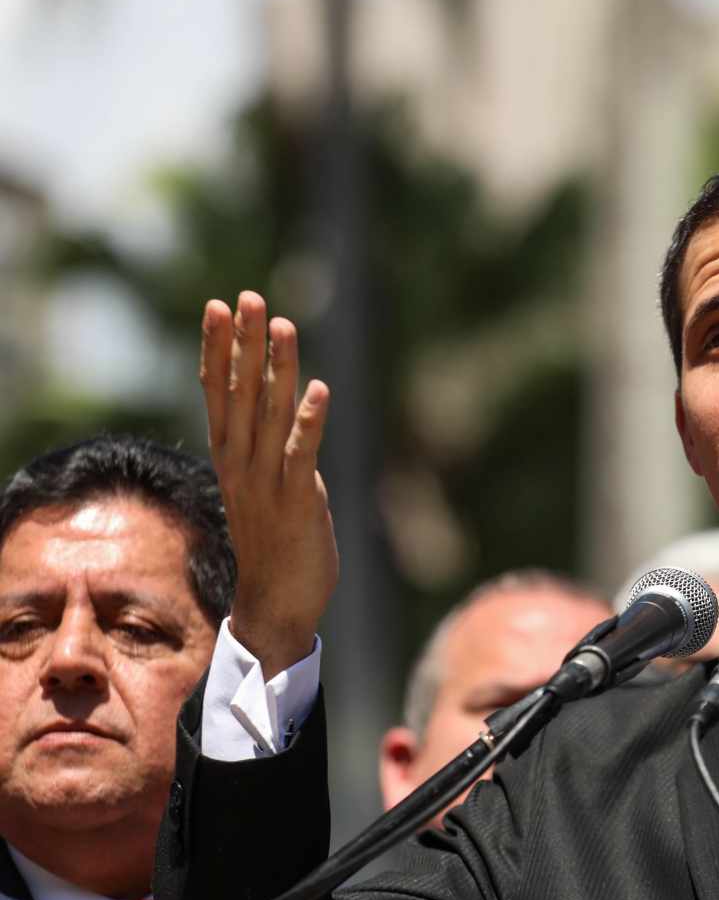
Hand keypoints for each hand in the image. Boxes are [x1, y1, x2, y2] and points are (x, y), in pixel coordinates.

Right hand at [200, 291, 338, 677]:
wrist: (275, 604)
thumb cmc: (276, 542)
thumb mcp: (266, 484)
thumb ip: (271, 446)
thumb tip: (285, 407)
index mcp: (230, 457)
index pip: (218, 391)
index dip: (218, 347)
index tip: (217, 305)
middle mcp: (241, 463)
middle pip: (239, 392)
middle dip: (242, 342)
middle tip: (245, 295)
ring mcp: (266, 482)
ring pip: (270, 414)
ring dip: (276, 368)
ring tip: (283, 324)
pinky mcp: (297, 501)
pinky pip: (302, 454)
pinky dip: (310, 421)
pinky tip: (319, 388)